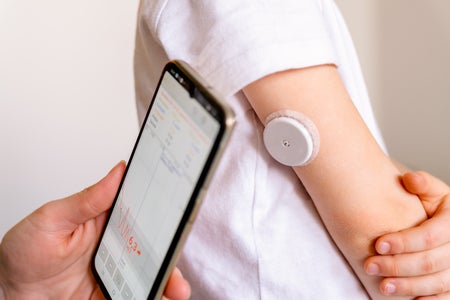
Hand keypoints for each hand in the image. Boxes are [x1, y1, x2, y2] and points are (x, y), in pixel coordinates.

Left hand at [0, 162, 189, 299]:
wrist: (11, 292)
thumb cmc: (26, 251)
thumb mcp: (54, 218)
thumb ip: (88, 198)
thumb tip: (118, 171)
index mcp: (108, 220)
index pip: (144, 212)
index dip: (165, 215)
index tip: (178, 219)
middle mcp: (117, 245)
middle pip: (154, 247)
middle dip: (170, 255)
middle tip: (175, 265)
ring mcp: (116, 272)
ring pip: (150, 274)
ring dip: (166, 281)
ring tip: (174, 290)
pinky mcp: (111, 294)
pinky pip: (136, 295)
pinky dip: (151, 296)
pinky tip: (157, 297)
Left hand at [364, 171, 449, 298]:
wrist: (439, 221)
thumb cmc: (430, 206)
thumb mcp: (431, 191)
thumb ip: (422, 184)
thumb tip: (410, 179)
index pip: (430, 236)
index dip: (404, 242)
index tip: (378, 244)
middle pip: (431, 261)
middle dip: (398, 265)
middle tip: (370, 266)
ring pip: (438, 282)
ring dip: (408, 286)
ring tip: (382, 286)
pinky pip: (448, 297)